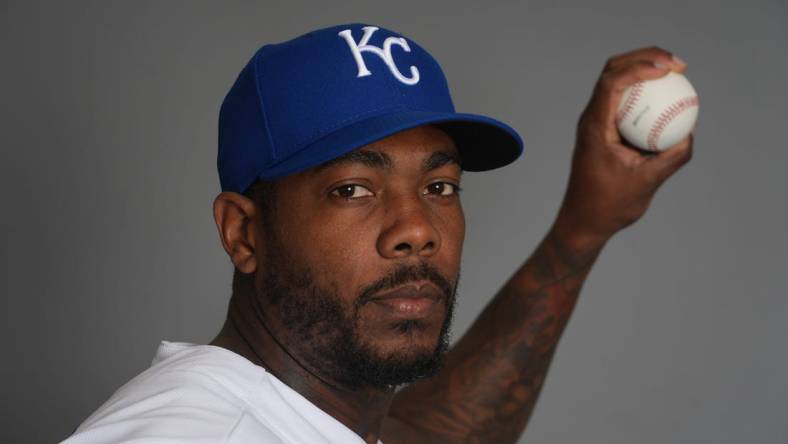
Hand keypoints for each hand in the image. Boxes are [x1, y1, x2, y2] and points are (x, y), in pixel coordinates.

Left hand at [553, 47, 693, 249]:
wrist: (584, 221)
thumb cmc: (609, 205)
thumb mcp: (646, 183)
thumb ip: (670, 158)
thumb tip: (689, 134)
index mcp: (594, 126)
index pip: (612, 82)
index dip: (640, 66)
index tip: (668, 70)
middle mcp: (591, 118)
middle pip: (613, 71)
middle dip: (645, 57)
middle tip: (678, 65)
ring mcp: (595, 122)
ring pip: (616, 82)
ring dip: (643, 69)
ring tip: (675, 72)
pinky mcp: (602, 129)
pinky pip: (624, 102)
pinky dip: (643, 93)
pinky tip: (668, 99)